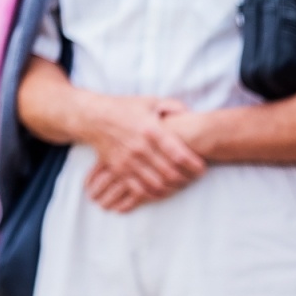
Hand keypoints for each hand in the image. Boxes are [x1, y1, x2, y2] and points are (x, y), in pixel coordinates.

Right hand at [82, 96, 205, 212]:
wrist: (94, 117)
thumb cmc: (125, 108)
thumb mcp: (150, 101)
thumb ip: (172, 106)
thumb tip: (190, 113)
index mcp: (151, 130)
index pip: (179, 154)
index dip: (194, 165)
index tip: (202, 169)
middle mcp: (140, 147)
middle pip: (170, 173)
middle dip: (187, 179)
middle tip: (194, 179)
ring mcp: (128, 161)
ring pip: (156, 185)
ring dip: (172, 189)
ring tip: (180, 184)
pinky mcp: (119, 170)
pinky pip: (139, 190)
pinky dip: (154, 194)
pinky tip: (162, 191)